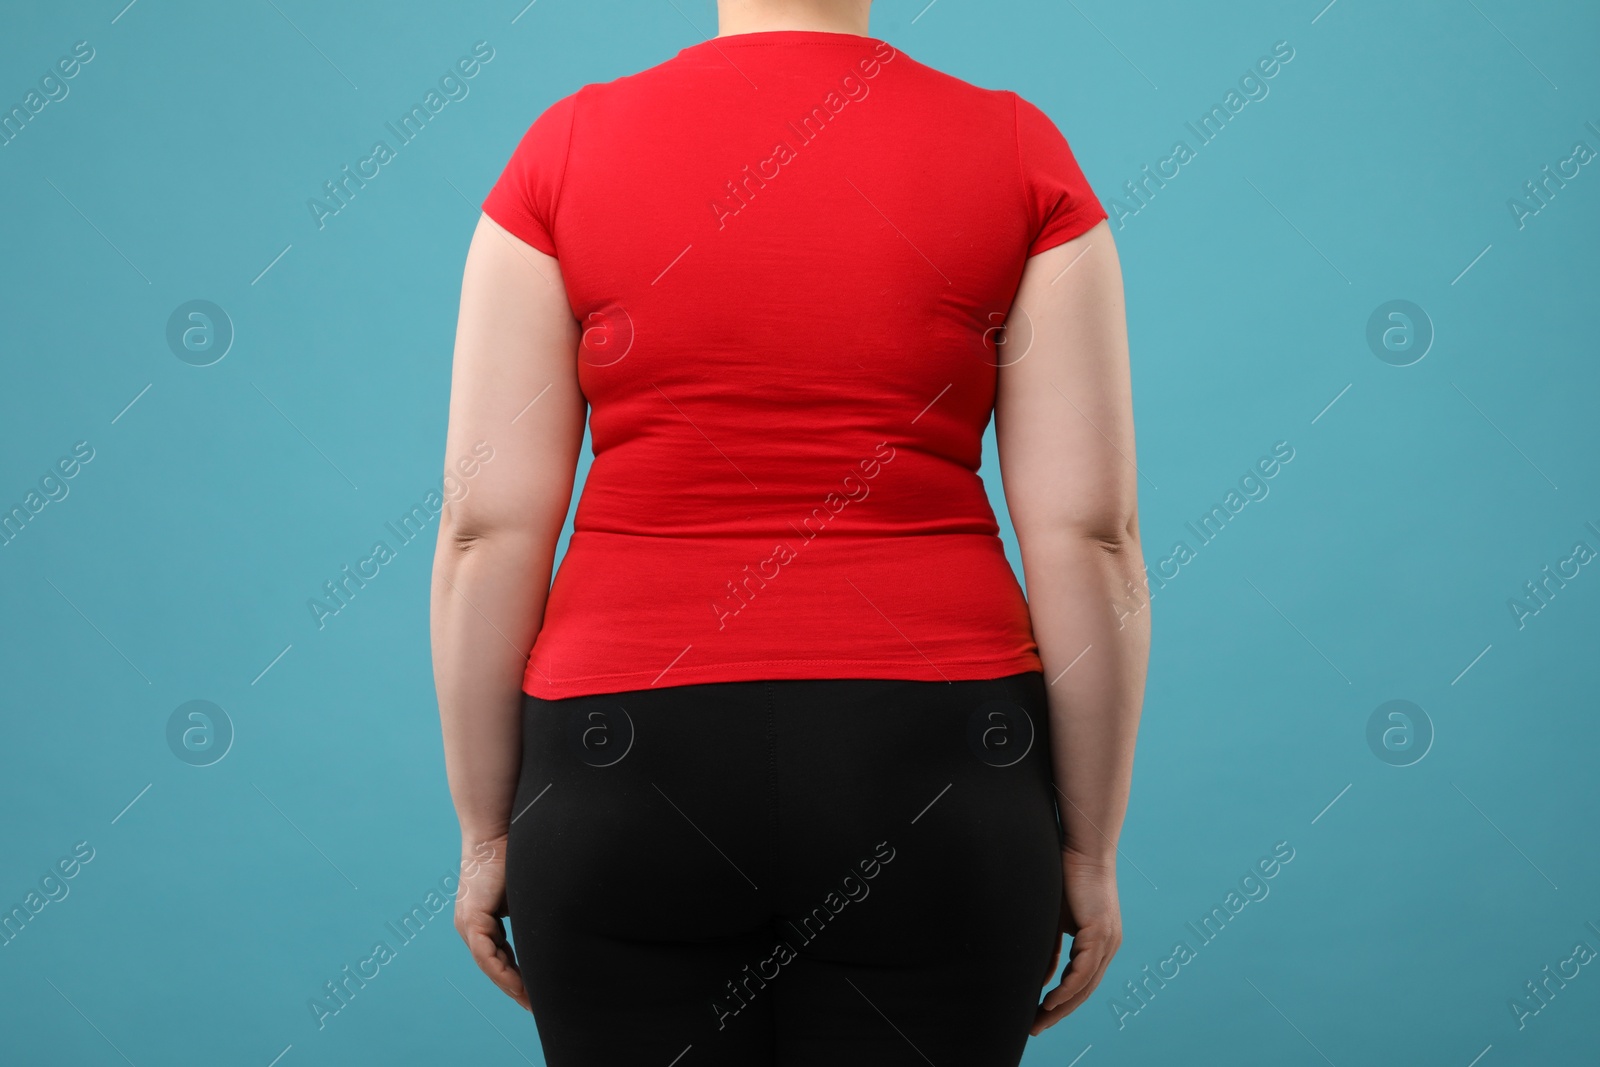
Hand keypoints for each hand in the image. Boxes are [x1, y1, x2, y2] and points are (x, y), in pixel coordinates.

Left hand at [453, 833, 531, 1011]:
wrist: (500, 832)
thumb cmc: (516, 854)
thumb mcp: (525, 893)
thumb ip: (530, 913)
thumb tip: (556, 927)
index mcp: (483, 919)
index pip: (500, 955)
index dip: (517, 975)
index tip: (535, 993)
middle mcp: (471, 925)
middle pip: (494, 966)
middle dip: (515, 987)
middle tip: (535, 1007)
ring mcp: (468, 924)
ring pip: (490, 965)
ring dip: (511, 985)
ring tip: (531, 1002)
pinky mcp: (472, 920)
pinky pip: (487, 956)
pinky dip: (503, 973)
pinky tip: (520, 986)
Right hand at [1031, 849, 1121, 1035]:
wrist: (1081, 848)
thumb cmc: (1066, 876)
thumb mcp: (1055, 920)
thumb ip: (1052, 949)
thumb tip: (1044, 978)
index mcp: (1100, 942)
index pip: (1081, 981)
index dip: (1061, 1002)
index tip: (1039, 1015)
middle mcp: (1108, 945)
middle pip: (1084, 990)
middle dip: (1059, 1012)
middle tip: (1036, 1028)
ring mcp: (1108, 940)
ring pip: (1085, 985)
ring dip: (1061, 1006)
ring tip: (1038, 1020)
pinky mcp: (1100, 932)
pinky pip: (1083, 970)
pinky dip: (1067, 988)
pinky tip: (1050, 1000)